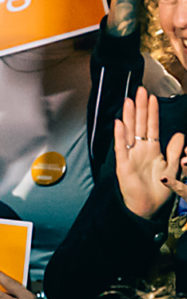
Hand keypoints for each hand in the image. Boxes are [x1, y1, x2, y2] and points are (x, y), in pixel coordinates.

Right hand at [114, 87, 183, 217]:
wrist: (148, 208)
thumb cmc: (159, 191)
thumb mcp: (173, 168)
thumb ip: (175, 151)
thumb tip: (180, 134)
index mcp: (152, 150)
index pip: (152, 127)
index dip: (152, 112)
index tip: (152, 96)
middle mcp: (140, 151)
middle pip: (140, 125)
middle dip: (140, 108)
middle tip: (140, 90)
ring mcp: (130, 157)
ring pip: (129, 133)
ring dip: (129, 117)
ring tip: (129, 101)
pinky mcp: (123, 166)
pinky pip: (121, 148)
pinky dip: (120, 136)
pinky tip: (119, 123)